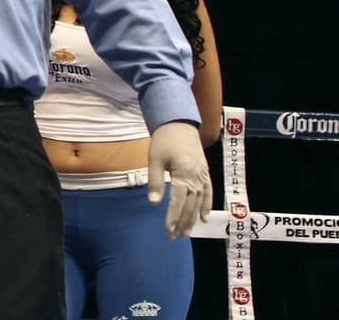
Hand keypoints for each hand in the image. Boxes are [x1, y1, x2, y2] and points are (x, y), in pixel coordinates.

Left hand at [147, 120, 212, 237]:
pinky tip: (204, 218)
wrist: (179, 124)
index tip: (167, 231)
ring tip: (187, 233)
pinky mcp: (205, 173)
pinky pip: (208, 192)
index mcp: (183, 174)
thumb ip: (155, 182)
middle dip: (182, 222)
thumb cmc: (164, 141)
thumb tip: (154, 203)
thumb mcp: (155, 159)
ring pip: (199, 202)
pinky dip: (207, 205)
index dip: (172, 218)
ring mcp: (202, 176)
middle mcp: (196, 177)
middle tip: (175, 237)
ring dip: (193, 218)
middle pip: (189, 205)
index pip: (177, 201)